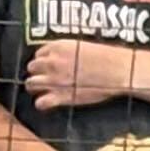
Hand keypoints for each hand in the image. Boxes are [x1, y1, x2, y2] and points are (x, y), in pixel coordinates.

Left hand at [24, 41, 141, 113]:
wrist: (118, 71)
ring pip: (31, 84)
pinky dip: (42, 104)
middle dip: (38, 73)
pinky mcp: (61, 97)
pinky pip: (40, 103)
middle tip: (47, 78)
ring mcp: (54, 80)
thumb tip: (60, 56)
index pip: (38, 53)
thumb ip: (66, 51)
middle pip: (32, 68)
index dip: (44, 60)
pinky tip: (47, 103)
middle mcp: (51, 62)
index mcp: (57, 47)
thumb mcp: (82, 46)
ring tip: (44, 90)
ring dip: (36, 87)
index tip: (50, 66)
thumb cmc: (107, 58)